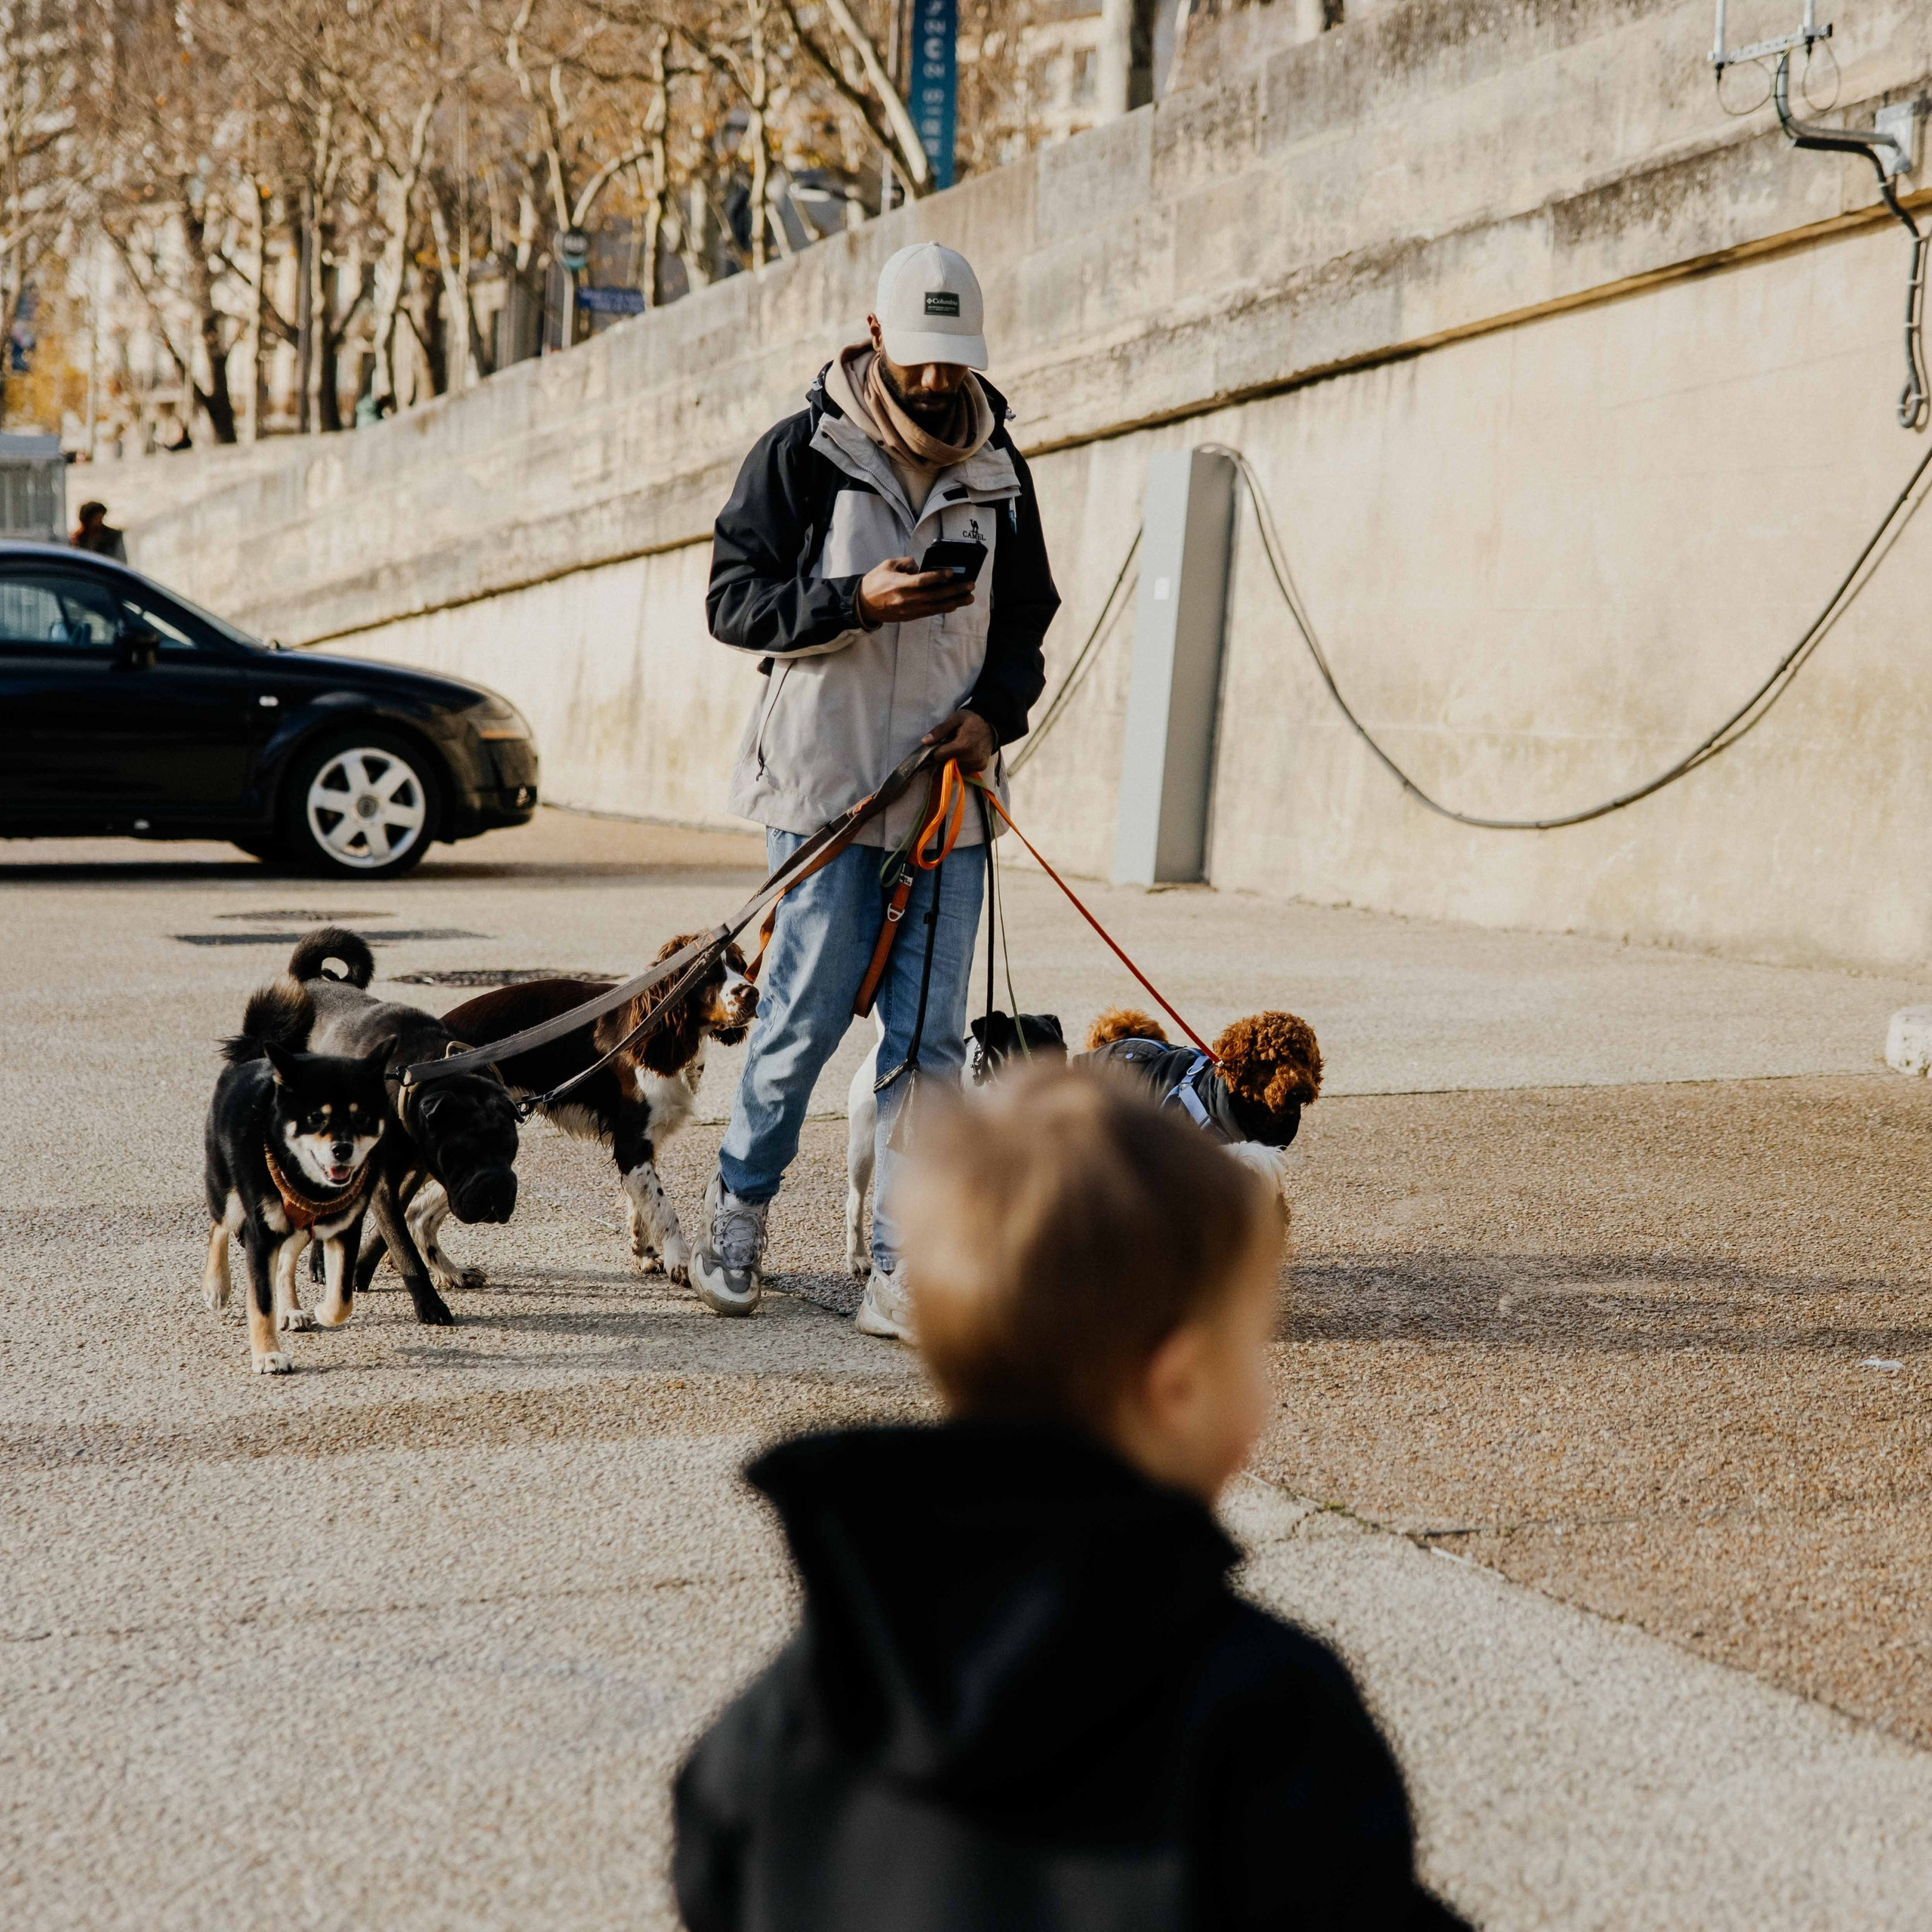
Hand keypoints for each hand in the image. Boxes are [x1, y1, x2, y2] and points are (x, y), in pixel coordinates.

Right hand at [856, 556, 976, 626]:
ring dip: (954, 602)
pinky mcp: (910, 616)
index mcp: (899, 584)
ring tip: (969, 598)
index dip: (938, 577)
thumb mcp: (888, 565)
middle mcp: (906, 599)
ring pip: (936, 606)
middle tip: (970, 585)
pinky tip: (954, 605)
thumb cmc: (875, 582)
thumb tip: (921, 566)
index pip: (922, 581)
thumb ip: (906, 563)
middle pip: (935, 595)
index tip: (951, 572)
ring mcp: (909, 610)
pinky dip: (943, 608)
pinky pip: (930, 612)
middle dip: (955, 590)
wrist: (863, 604)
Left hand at [922, 708, 996, 773]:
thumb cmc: (971, 720)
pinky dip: (961, 764)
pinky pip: (964, 770)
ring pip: (955, 769)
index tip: (938, 745)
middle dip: (944, 757)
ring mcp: (977, 764)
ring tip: (957, 750)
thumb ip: (940, 730)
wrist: (992, 725)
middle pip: (946, 764)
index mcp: (963, 745)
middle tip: (948, 746)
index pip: (939, 756)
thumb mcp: (954, 719)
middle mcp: (970, 758)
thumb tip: (925, 742)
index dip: (935, 751)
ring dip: (952, 762)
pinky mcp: (980, 767)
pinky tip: (964, 754)